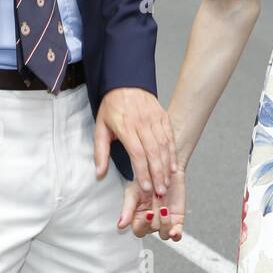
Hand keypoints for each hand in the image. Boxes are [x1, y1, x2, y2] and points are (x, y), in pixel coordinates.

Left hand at [93, 87, 176, 202]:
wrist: (126, 81)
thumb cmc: (112, 107)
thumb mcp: (100, 128)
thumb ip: (100, 152)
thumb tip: (99, 174)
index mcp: (125, 126)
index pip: (137, 153)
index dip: (143, 172)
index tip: (146, 188)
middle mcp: (142, 123)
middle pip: (153, 152)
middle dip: (157, 174)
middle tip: (159, 191)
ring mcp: (154, 119)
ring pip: (163, 146)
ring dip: (166, 166)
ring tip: (166, 183)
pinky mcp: (163, 116)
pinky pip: (169, 137)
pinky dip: (172, 153)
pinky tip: (173, 166)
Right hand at [117, 168, 184, 241]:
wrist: (165, 169)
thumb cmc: (146, 180)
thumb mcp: (133, 192)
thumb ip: (127, 208)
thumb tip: (120, 225)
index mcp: (138, 218)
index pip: (139, 230)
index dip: (143, 224)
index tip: (148, 212)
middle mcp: (151, 222)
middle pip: (151, 230)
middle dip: (154, 218)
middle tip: (156, 201)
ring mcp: (164, 222)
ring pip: (164, 234)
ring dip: (165, 224)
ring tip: (164, 209)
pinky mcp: (177, 220)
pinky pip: (177, 234)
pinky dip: (176, 235)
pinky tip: (174, 231)